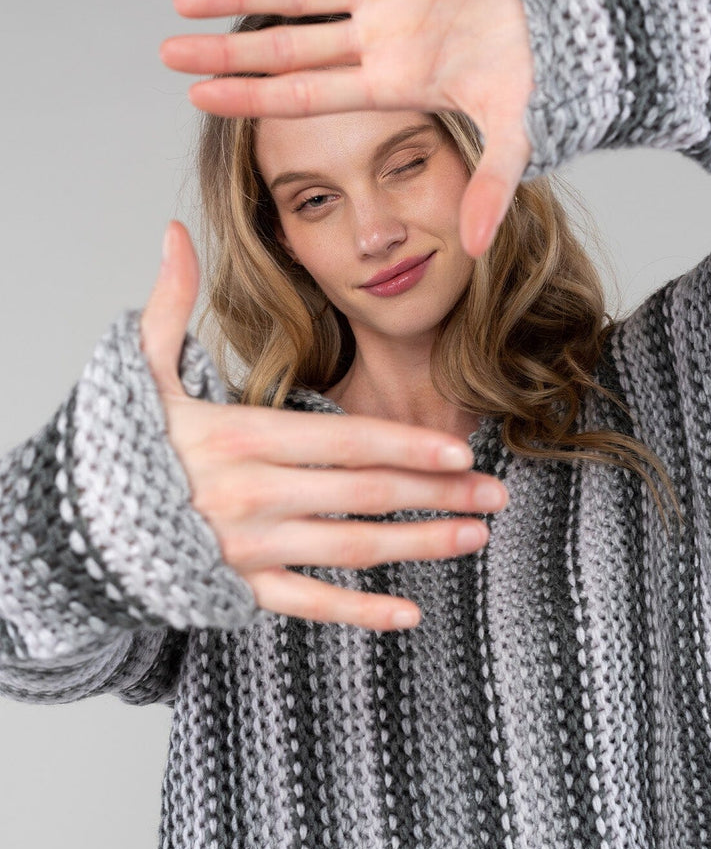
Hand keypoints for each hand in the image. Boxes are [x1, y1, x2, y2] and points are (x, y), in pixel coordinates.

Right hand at [139, 221, 508, 631]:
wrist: (76, 524)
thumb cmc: (122, 444)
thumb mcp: (141, 370)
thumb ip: (170, 305)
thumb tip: (172, 233)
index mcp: (239, 436)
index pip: (343, 440)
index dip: (407, 446)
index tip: (462, 450)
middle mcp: (251, 494)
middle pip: (363, 495)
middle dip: (437, 494)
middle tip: (496, 494)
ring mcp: (249, 547)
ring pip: (349, 548)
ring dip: (419, 545)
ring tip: (474, 537)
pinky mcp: (241, 590)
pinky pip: (309, 604)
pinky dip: (359, 612)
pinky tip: (410, 615)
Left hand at [159, 0, 533, 257]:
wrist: (571, 12)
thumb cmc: (540, 72)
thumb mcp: (517, 135)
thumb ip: (491, 186)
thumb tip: (472, 249)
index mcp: (391, 83)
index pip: (308, 93)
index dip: (254, 96)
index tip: (200, 99)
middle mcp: (378, 40)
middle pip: (290, 47)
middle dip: (230, 53)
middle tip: (168, 53)